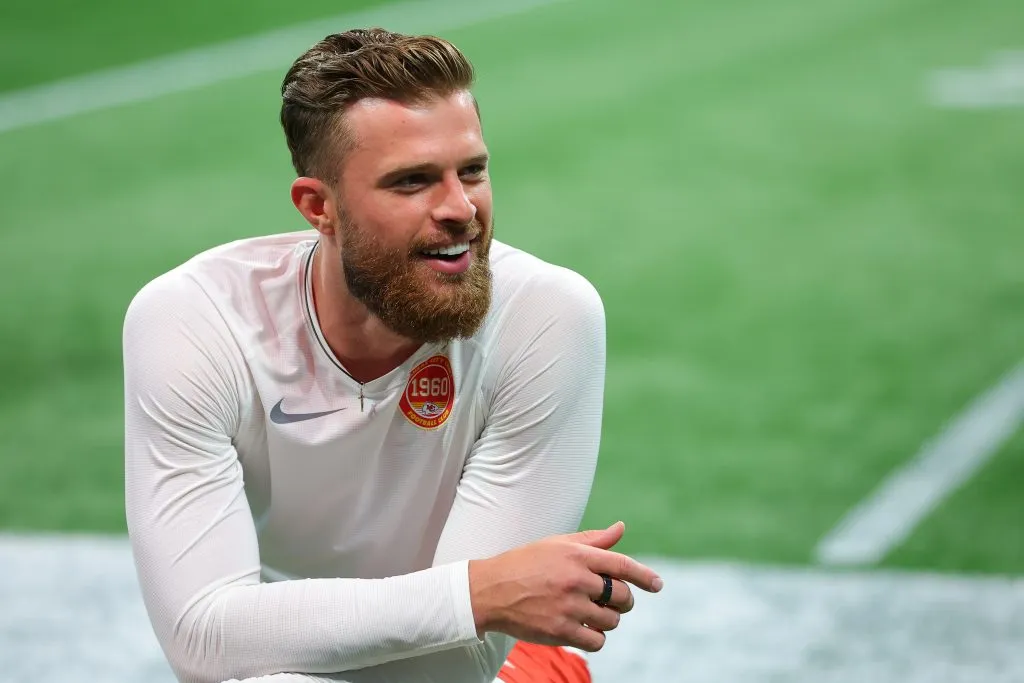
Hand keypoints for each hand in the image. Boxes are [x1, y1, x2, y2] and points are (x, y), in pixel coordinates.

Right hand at [468, 521, 662, 651]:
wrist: (488, 590)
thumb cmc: (525, 563)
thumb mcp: (557, 544)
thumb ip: (592, 539)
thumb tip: (621, 528)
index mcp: (577, 555)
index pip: (622, 565)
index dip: (644, 576)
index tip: (657, 585)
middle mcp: (576, 580)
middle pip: (622, 597)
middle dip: (623, 601)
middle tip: (612, 602)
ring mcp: (569, 607)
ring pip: (611, 621)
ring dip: (607, 621)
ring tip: (591, 615)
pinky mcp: (560, 630)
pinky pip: (596, 641)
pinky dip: (595, 638)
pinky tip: (583, 629)